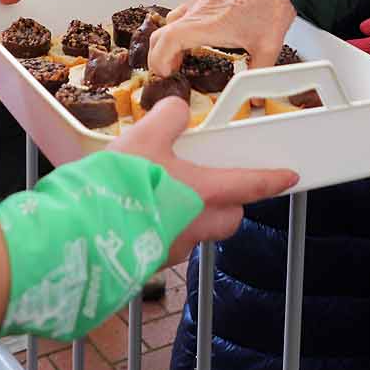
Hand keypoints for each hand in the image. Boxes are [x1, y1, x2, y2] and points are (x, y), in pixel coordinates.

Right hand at [109, 94, 298, 262]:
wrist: (80, 231)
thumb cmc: (119, 185)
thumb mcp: (145, 136)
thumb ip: (168, 117)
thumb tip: (178, 108)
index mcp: (204, 193)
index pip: (250, 185)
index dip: (271, 180)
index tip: (288, 177)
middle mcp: (196, 226)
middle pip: (229, 218)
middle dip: (229, 203)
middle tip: (211, 183)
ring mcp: (173, 248)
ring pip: (199, 232)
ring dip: (193, 216)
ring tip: (165, 194)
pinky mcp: (149, 261)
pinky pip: (169, 243)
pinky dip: (163, 228)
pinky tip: (140, 213)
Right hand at [150, 0, 295, 75]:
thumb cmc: (271, 2)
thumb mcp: (267, 47)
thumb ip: (259, 75)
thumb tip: (256, 96)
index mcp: (204, 25)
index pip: (165, 41)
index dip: (158, 61)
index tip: (165, 75)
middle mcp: (197, 10)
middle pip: (161, 32)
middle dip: (159, 54)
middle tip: (171, 70)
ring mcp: (201, 0)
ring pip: (172, 20)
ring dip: (171, 39)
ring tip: (184, 54)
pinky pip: (185, 10)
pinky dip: (184, 26)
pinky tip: (201, 34)